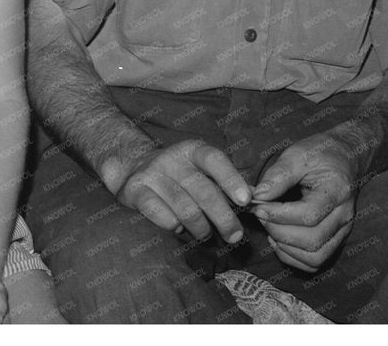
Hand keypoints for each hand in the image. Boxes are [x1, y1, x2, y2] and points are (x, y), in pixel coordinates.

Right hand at [113, 139, 252, 242]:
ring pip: (185, 208)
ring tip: (205, 235)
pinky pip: (160, 214)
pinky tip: (177, 227)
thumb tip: (256, 199)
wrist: (132, 167)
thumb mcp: (198, 169)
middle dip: (223, 218)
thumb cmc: (177, 174)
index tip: (245, 200)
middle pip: (203, 190)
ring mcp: (151, 173)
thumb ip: (222, 181)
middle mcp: (171, 158)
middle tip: (234, 236)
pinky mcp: (135, 190)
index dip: (231, 179)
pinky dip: (173, 225)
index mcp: (191, 150)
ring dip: (201, 228)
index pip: (214, 159)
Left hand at [250, 133, 357, 271]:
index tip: (257, 206)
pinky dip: (293, 257)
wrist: (345, 158)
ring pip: (315, 257)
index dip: (279, 215)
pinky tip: (278, 239)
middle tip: (260, 215)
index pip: (308, 215)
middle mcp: (344, 216)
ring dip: (285, 248)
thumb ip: (278, 176)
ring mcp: (342, 231)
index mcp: (336, 192)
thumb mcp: (297, 154)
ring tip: (268, 227)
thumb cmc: (320, 154)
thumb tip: (256, 196)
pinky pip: (315, 261)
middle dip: (278, 231)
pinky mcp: (336, 239)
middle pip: (312, 240)